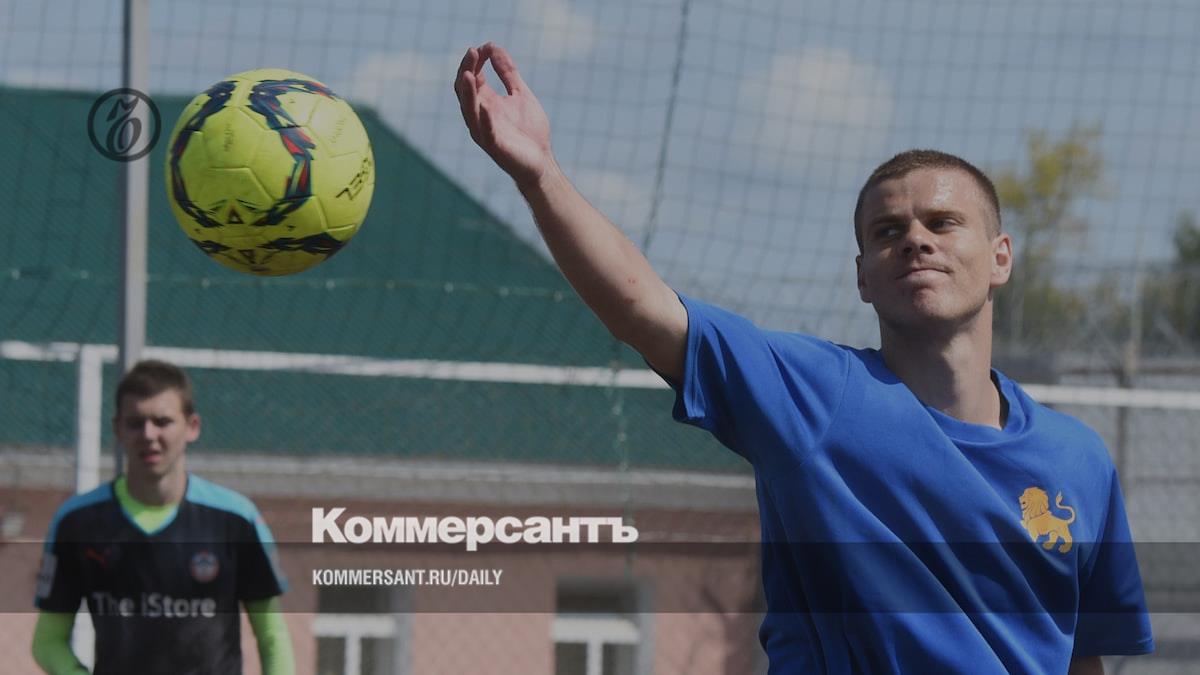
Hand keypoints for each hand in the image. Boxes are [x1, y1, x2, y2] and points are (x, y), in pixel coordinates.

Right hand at [454, 43, 554, 188]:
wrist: (541, 162)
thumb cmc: (529, 131)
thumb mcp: (520, 94)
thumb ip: (508, 72)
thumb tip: (493, 46)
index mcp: (485, 102)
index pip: (471, 78)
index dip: (475, 61)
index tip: (485, 47)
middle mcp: (480, 116)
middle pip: (465, 90)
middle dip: (467, 70)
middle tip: (473, 52)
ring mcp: (485, 132)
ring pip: (469, 110)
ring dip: (468, 92)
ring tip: (469, 74)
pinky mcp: (495, 147)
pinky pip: (486, 133)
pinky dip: (485, 120)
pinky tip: (487, 107)